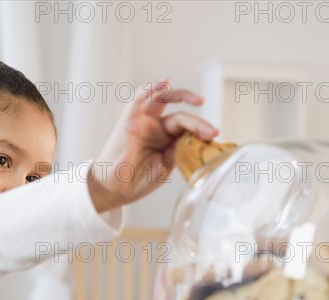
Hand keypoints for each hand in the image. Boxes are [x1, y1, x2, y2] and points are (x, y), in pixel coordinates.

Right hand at [88, 78, 218, 212]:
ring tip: (199, 100)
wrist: (114, 190)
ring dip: (182, 95)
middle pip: (179, 114)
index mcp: (164, 139)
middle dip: (197, 122)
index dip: (201, 130)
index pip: (185, 128)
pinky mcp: (129, 120)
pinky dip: (151, 88)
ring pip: (163, 99)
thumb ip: (179, 149)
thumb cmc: (136, 180)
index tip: (214, 137)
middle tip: (212, 131)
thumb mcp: (165, 166)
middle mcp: (154, 127)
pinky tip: (164, 81)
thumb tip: (197, 137)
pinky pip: (139, 98)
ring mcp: (141, 122)